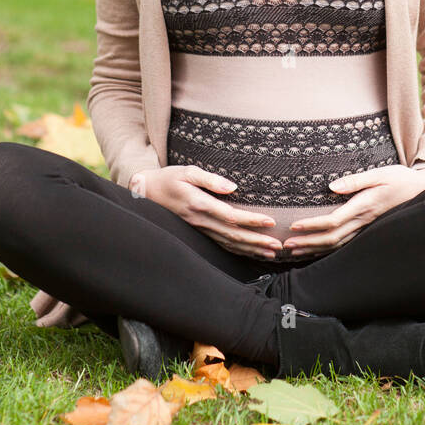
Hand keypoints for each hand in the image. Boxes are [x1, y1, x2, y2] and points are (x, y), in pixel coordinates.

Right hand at [127, 165, 284, 257]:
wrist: (147, 193)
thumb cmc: (170, 178)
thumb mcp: (188, 171)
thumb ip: (210, 179)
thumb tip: (232, 187)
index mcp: (200, 204)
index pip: (231, 216)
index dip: (251, 220)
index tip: (270, 222)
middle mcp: (201, 221)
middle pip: (233, 235)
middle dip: (257, 241)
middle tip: (277, 245)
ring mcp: (200, 229)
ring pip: (229, 243)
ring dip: (251, 249)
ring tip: (271, 253)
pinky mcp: (200, 232)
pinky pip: (222, 244)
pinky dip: (239, 250)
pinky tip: (253, 253)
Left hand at [282, 164, 424, 255]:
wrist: (422, 190)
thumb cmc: (399, 178)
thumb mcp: (379, 173)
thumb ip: (355, 180)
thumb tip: (331, 187)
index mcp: (363, 207)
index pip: (333, 221)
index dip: (312, 226)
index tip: (294, 227)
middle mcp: (363, 221)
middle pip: (331, 238)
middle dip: (308, 242)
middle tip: (286, 245)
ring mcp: (366, 228)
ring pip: (336, 245)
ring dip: (314, 249)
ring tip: (294, 250)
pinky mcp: (367, 229)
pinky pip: (344, 243)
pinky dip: (327, 249)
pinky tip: (315, 249)